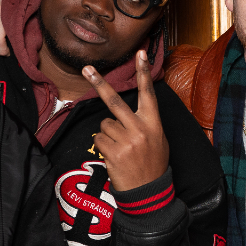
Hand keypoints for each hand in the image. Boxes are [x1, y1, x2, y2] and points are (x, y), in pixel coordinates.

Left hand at [83, 50, 168, 192]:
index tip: (140, 53)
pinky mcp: (113, 152)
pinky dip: (103, 146)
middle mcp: (140, 128)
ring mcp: (126, 140)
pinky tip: (114, 156)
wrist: (148, 192)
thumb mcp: (158, 140)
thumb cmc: (153, 164)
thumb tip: (128, 112)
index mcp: (153, 123)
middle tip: (87, 69)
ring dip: (107, 134)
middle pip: (114, 101)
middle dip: (99, 83)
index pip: (148, 93)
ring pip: (104, 124)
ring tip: (120, 147)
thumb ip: (145, 123)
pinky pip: (98, 139)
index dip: (143, 72)